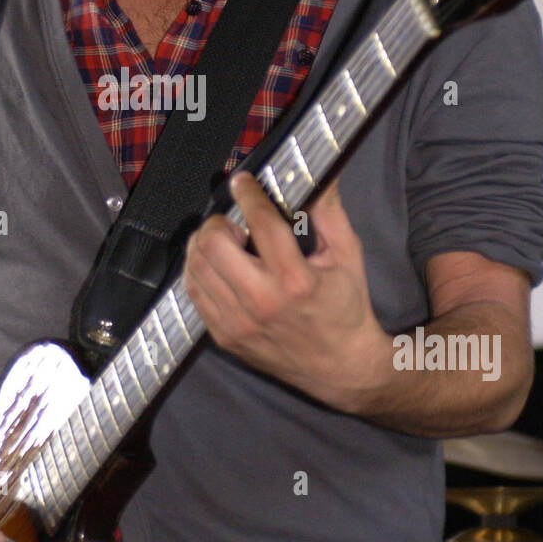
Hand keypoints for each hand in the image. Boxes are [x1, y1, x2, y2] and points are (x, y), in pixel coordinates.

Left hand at [182, 171, 390, 411]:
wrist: (341, 368)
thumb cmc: (346, 309)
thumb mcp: (347, 256)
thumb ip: (329, 211)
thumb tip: (323, 172)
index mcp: (296, 280)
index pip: (260, 223)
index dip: (248, 193)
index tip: (242, 181)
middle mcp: (262, 302)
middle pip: (214, 244)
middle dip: (220, 221)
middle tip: (234, 221)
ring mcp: (238, 323)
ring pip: (197, 267)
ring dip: (205, 244)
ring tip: (225, 241)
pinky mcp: (224, 337)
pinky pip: (194, 293)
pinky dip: (199, 271)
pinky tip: (217, 265)